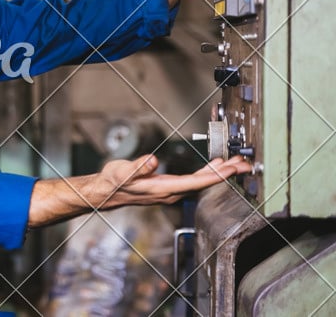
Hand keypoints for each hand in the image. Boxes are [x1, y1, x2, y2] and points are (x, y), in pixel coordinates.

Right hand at [95, 154, 252, 208]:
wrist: (107, 191)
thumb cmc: (114, 181)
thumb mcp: (122, 171)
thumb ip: (138, 167)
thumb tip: (152, 161)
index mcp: (164, 188)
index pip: (196, 183)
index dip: (215, 176)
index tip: (232, 169)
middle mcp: (171, 192)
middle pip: (204, 183)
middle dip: (226, 174)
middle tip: (245, 164)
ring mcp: (172, 190)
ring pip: (202, 182)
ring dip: (219, 173)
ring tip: (236, 163)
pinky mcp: (170, 186)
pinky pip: (195, 180)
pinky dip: (207, 172)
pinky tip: (214, 165)